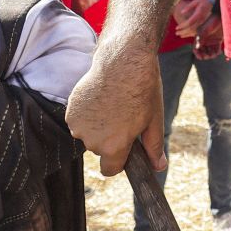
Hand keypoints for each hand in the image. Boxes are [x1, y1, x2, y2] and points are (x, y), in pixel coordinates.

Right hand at [66, 46, 165, 175]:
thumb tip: (159, 167)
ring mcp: (78, 126)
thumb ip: (153, 147)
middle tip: (123, 115)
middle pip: (100, 150)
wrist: (123, 61)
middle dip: (110, 138)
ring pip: (88, 134)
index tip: (124, 149)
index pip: (110, 170)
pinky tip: (100, 97)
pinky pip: (79, 121)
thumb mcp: (154, 120)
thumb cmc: (142, 90)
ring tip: (112, 104)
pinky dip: (87, 114)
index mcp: (114, 147)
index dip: (119, 161)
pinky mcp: (70, 112)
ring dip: (97, 126)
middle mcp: (92, 141)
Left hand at [172, 0, 212, 36]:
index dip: (183, 26)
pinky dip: (190, 34)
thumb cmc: (203, 2)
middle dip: (183, 31)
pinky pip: (197, 32)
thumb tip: (182, 12)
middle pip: (191, 28)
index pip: (190, 22)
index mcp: (199, 14)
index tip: (176, 27)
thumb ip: (188, 7)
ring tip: (179, 34)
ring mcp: (203, 23)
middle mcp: (201, 20)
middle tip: (176, 33)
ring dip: (186, 34)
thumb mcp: (196, 1)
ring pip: (194, 32)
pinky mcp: (204, 25)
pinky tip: (185, 35)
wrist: (213, 5)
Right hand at [193, 15, 223, 59]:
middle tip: (208, 56)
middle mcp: (205, 40)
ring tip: (214, 54)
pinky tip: (218, 52)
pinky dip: (217, 52)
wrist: (221, 17)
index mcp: (199, 38)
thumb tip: (197, 48)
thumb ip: (200, 38)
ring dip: (212, 55)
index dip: (197, 54)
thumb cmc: (211, 21)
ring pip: (210, 52)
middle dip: (205, 55)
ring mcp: (211, 41)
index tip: (201, 57)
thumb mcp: (204, 30)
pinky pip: (216, 49)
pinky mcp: (218, 41)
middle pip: (203, 52)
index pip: (196, 48)